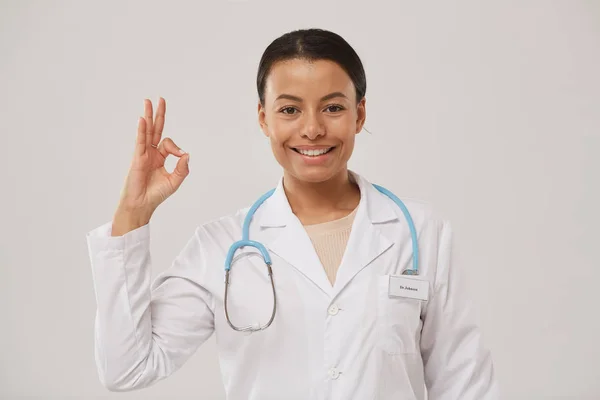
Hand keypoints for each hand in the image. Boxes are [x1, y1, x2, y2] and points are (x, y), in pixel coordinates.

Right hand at [112, 98, 189, 234]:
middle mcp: (151, 153)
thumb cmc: (156, 194)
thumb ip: (182, 168)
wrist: (142, 204)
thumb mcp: (175, 181)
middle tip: (160, 99)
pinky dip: (142, 130)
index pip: (168, 144)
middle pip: (155, 129)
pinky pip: (140, 142)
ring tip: (148, 101)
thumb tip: (187, 153)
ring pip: (147, 132)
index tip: (179, 155)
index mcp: (160, 158)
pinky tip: (143, 120)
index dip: (176, 147)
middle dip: (159, 114)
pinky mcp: (137, 158)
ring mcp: (143, 154)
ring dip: (148, 116)